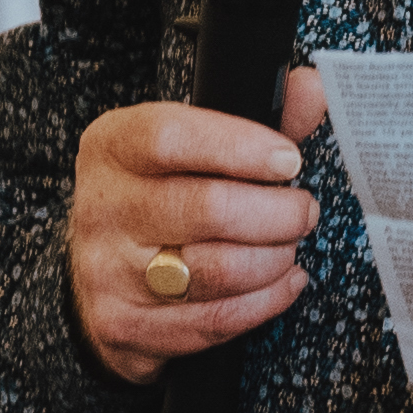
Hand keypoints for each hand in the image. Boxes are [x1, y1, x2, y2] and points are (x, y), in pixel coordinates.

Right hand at [67, 67, 331, 385]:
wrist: (99, 277)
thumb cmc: (157, 198)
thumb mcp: (189, 148)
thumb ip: (254, 118)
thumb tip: (313, 89)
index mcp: (112, 147)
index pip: (170, 137)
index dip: (239, 147)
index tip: (288, 160)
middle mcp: (102, 207)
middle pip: (207, 208)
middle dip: (278, 213)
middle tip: (302, 210)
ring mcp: (107, 271)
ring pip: (218, 270)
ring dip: (275, 260)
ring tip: (289, 246)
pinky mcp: (123, 324)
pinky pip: (214, 319)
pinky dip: (265, 302)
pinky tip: (283, 282)